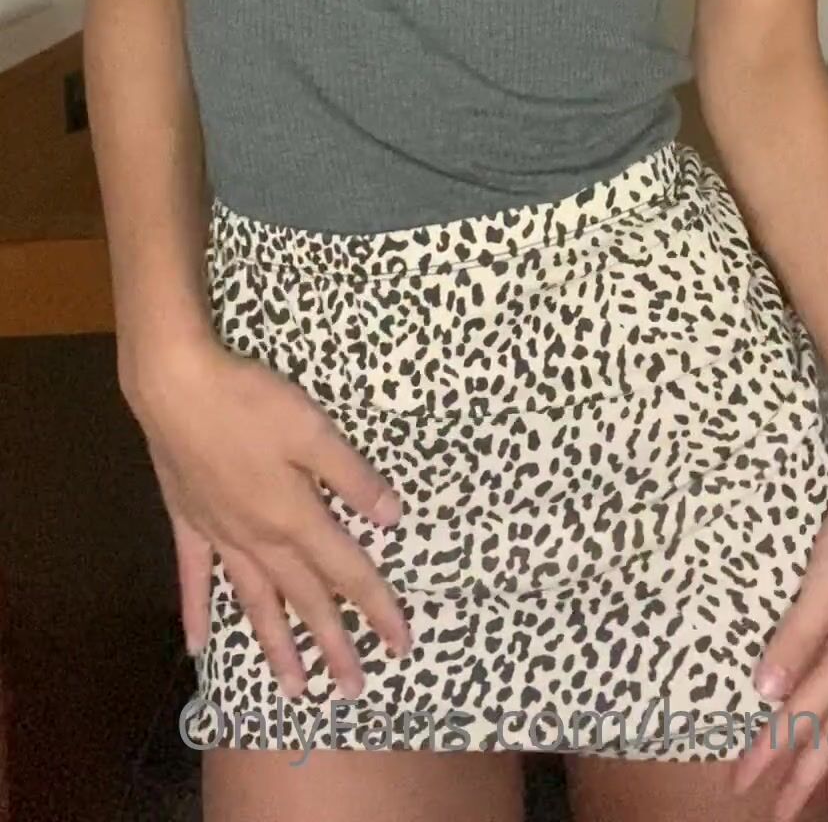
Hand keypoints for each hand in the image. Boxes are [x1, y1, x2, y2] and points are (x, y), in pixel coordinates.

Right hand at [124, 333, 411, 698]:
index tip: (400, 644)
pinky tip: (198, 646)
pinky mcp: (188, 522)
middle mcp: (259, 539)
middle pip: (304, 599)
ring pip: (255, 602)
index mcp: (295, 517)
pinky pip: (194, 578)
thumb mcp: (313, 430)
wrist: (176, 388)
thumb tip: (391, 518)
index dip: (377, 607)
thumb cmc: (250, 402)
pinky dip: (197, 612)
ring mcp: (220, 535)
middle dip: (332, 644)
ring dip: (276, 646)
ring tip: (294, 689)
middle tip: (352, 689)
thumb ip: (352, 476)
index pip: (347, 572)